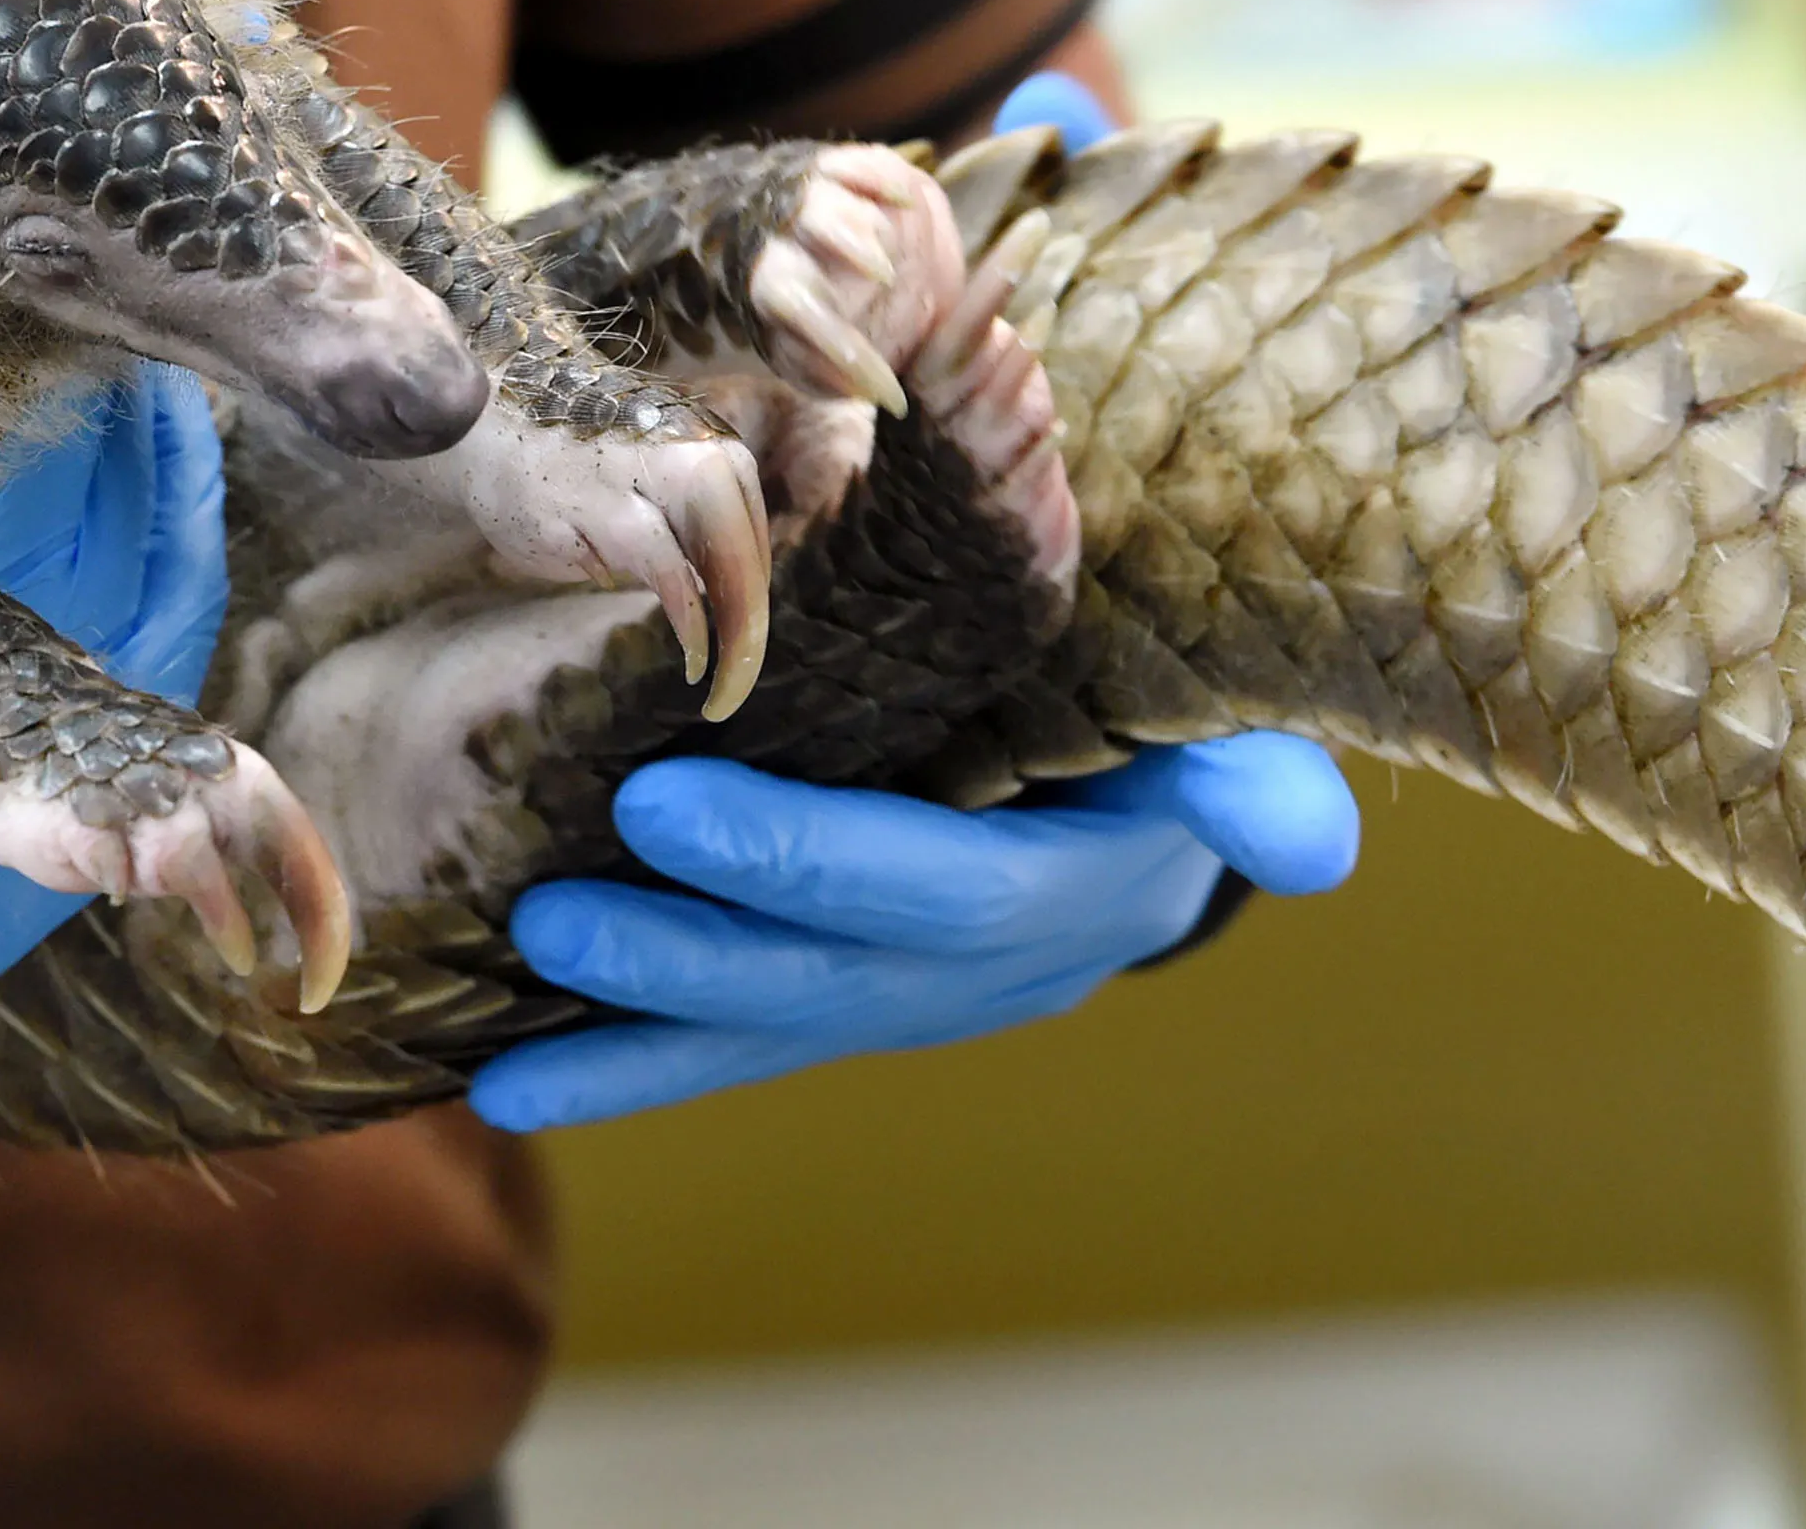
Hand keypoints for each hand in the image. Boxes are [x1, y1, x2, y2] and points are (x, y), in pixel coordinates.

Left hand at [465, 72, 1362, 1130]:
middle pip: (958, 925)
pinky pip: (728, 1055)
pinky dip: (625, 1069)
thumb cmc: (1034, 601)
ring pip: (824, 1008)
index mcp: (1142, 786)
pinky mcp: (825, 1012)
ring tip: (549, 937)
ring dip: (691, 985)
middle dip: (817, 874)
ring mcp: (931, 984)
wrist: (1034, 768)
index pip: (1198, 802)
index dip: (1237, 805)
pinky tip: (504, 1084)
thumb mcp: (1045, 467)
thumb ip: (1032, 302)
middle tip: (667, 817)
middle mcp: (1053, 913)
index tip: (1240, 818)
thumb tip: (1039, 90)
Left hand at [466, 746, 1355, 1128]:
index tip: (661, 800)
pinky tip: (504, 1084)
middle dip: (684, 955)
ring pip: (761, 1031)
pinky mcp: (843, 1004)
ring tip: (502, 1037)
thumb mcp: (1238, 737)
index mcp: (1074, 890)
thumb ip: (1252, 788)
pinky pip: (728, 1047)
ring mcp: (909, 1002)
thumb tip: (1302, 841)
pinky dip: (620, 1068)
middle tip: (549, 913)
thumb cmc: (1182, 721)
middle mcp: (984, 974)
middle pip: (824, 979)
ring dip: (632, 1035)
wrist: (1166, 791)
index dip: (801, 857)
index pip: (930, 885)